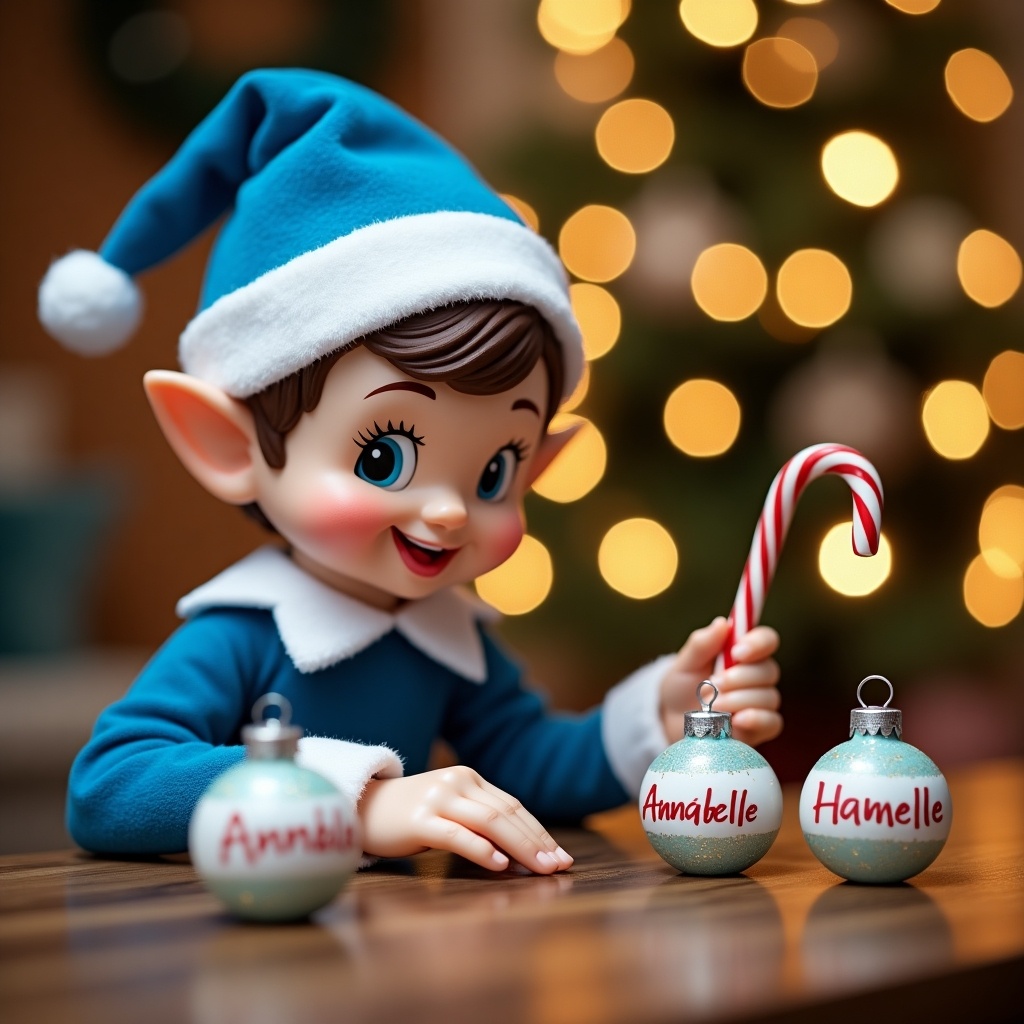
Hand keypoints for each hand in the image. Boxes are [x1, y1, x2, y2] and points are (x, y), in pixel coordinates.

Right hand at [358, 766, 573, 873]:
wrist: (362, 807)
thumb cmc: (409, 815)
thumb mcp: (449, 809)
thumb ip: (480, 820)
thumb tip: (520, 851)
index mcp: (469, 778)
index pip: (513, 806)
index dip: (539, 831)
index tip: (560, 855)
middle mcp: (457, 782)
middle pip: (507, 813)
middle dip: (538, 842)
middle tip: (560, 865)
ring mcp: (438, 798)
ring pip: (489, 822)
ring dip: (521, 847)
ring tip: (541, 868)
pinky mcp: (419, 820)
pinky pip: (457, 834)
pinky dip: (482, 849)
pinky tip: (500, 864)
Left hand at [659, 617, 781, 746]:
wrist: (671, 721)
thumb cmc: (681, 687)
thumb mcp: (685, 663)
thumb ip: (702, 644)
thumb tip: (722, 623)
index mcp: (743, 653)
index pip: (766, 640)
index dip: (758, 643)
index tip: (737, 652)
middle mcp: (757, 676)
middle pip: (769, 670)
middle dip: (740, 677)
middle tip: (714, 683)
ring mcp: (761, 703)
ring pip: (768, 697)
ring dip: (738, 700)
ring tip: (713, 705)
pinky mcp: (760, 727)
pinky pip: (772, 722)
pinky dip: (756, 719)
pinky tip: (736, 720)